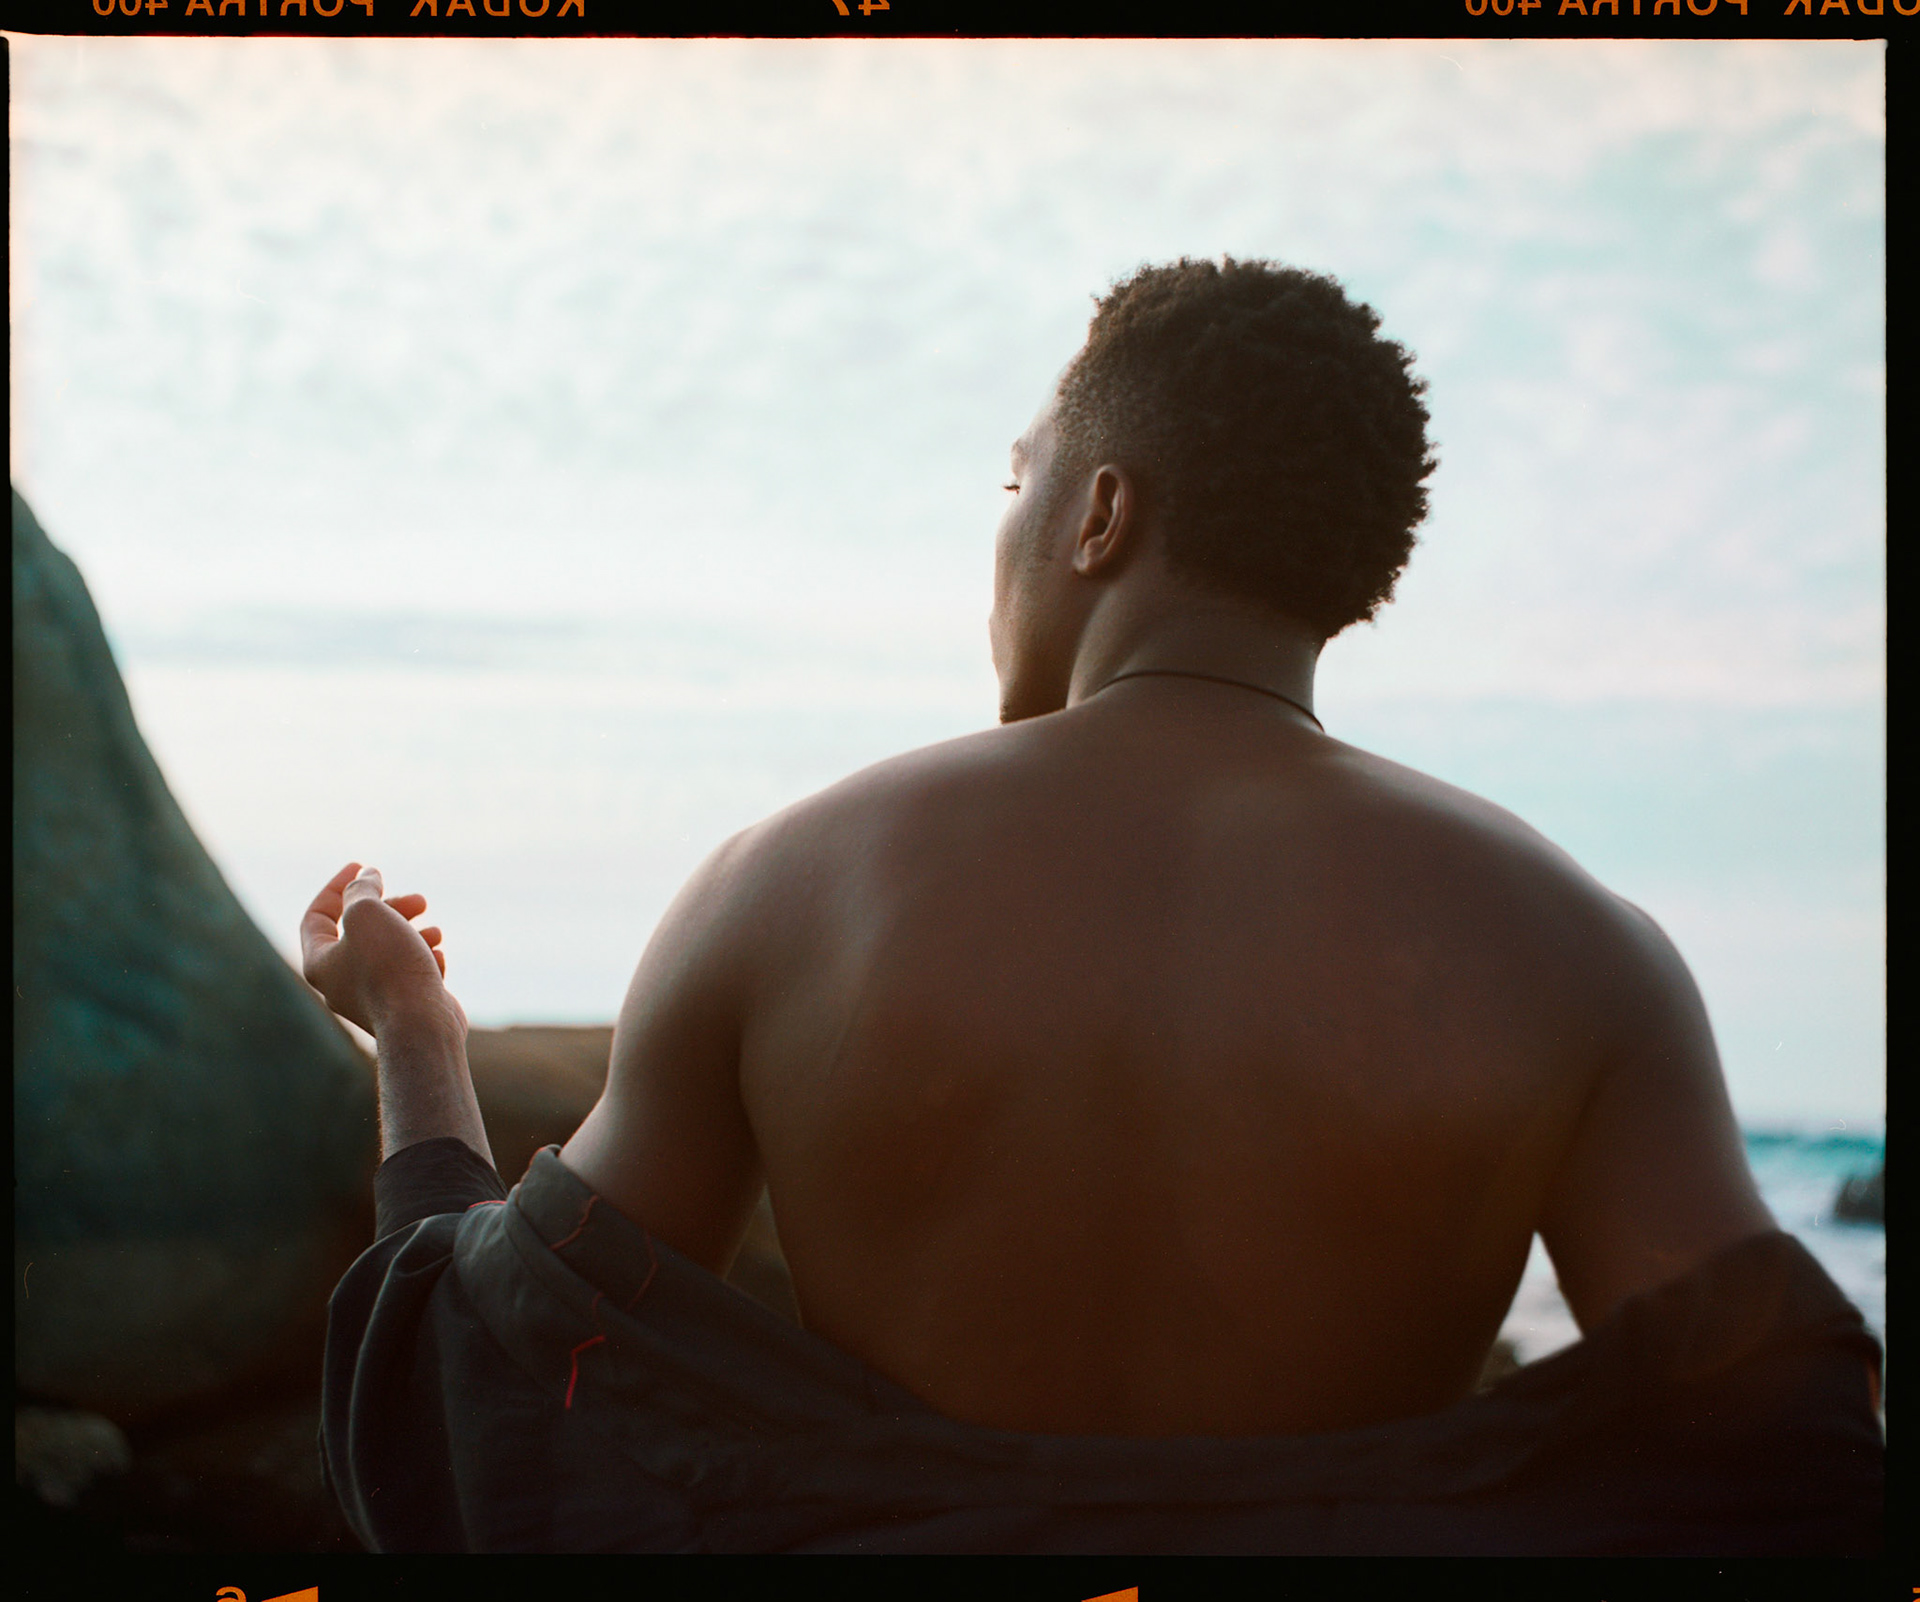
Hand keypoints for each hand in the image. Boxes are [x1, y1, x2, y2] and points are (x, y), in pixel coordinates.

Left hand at [301, 862, 464, 1037]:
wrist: (421, 1025)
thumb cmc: (389, 967)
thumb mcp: (367, 913)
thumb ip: (361, 890)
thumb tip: (366, 878)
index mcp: (320, 963)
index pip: (317, 916)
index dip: (337, 886)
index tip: (362, 866)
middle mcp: (341, 982)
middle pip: (360, 931)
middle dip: (391, 908)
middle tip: (419, 900)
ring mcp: (372, 997)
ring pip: (390, 950)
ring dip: (414, 931)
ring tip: (435, 931)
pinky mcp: (403, 1007)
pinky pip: (410, 972)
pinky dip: (425, 957)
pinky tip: (438, 956)